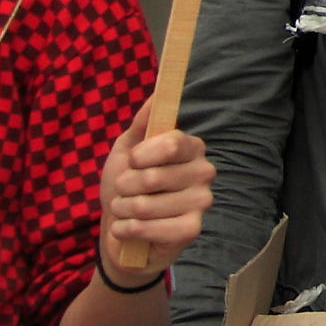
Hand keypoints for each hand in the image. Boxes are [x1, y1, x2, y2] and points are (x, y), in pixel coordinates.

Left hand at [100, 105, 212, 280]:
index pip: (170, 143)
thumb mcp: (127, 151)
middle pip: (153, 176)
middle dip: (124, 187)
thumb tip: (156, 94)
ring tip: (126, 212)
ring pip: (145, 205)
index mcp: (192, 148)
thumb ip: (142, 123)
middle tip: (124, 192)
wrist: (121, 231)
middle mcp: (204, 172)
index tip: (132, 162)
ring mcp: (202, 202)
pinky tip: (130, 229)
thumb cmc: (126, 188)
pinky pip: (148, 227)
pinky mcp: (192, 229)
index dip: (141, 155)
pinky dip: (127, 230)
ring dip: (122, 210)